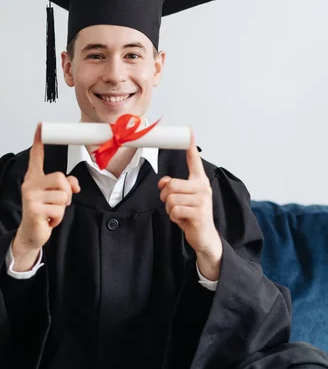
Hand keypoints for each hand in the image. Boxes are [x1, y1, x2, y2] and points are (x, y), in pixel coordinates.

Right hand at [16, 123, 80, 251]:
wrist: (31, 234)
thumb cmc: (44, 212)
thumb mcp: (56, 197)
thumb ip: (66, 186)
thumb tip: (75, 185)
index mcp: (34, 178)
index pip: (36, 157)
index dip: (38, 141)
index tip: (40, 126)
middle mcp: (29, 184)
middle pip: (60, 178)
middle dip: (66, 192)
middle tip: (59, 203)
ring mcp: (30, 196)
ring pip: (62, 196)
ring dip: (62, 208)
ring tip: (51, 213)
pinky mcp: (33, 209)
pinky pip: (59, 210)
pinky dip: (58, 218)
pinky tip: (48, 221)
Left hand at [158, 130, 221, 256]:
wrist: (204, 237)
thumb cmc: (192, 215)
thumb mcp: (182, 198)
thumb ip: (173, 186)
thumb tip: (163, 182)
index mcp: (200, 181)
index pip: (194, 160)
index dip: (191, 146)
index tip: (189, 131)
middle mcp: (203, 187)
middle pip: (170, 184)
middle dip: (165, 197)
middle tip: (172, 205)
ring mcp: (202, 200)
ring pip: (170, 198)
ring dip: (170, 209)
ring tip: (180, 213)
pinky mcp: (199, 213)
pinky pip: (174, 210)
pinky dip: (173, 217)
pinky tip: (183, 220)